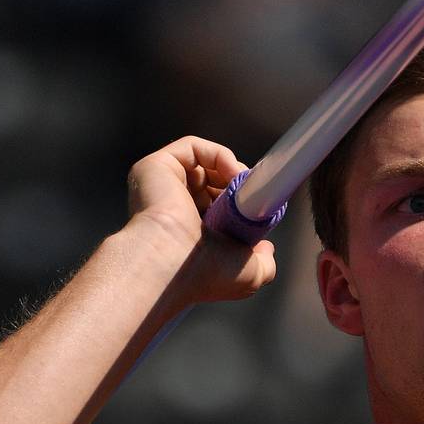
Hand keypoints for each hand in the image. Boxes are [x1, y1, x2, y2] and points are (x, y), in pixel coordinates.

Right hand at [126, 136, 275, 303]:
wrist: (173, 266)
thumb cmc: (206, 275)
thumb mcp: (249, 275)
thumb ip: (265, 263)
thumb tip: (267, 247)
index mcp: (190, 232)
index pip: (220, 207)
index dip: (242, 204)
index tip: (259, 208)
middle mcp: (174, 207)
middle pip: (214, 182)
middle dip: (239, 187)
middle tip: (254, 198)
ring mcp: (163, 186)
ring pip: (206, 163)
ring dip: (233, 170)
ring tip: (245, 188)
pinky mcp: (156, 167)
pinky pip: (193, 147)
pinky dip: (219, 156)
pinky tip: (234, 174)